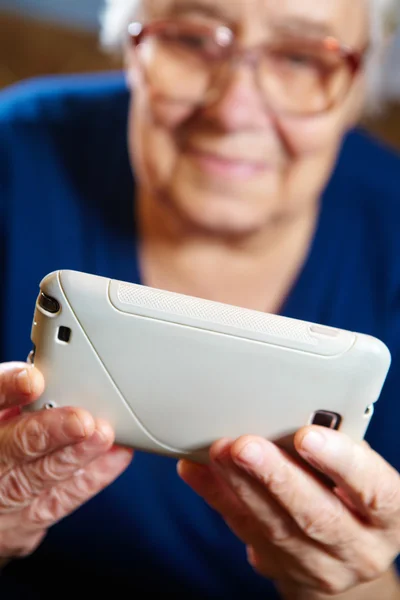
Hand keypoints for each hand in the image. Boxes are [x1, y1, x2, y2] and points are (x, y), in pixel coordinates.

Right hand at [0, 362, 132, 558]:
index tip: (33, 379)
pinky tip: (114, 456)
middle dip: (49, 433)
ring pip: (38, 479)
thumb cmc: (3, 443)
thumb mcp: (3, 415)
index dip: (7, 390)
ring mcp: (3, 501)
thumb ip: (15, 395)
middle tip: (82, 420)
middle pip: (11, 448)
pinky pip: (60, 501)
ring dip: (75, 457)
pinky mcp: (23, 526)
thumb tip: (49, 372)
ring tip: (102, 436)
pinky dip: (91, 477)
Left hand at [178, 426, 399, 595]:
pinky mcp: (280, 569)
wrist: (346, 555)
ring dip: (242, 486)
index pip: (374, 491)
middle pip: (316, 515)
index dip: (341, 462)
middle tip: (246, 446)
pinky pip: (243, 531)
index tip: (307, 436)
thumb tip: (287, 411)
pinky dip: (218, 497)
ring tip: (219, 450)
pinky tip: (198, 470)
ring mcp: (318, 566)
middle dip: (276, 477)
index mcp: (387, 515)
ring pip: (275, 528)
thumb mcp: (361, 473)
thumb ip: (336, 449)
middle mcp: (358, 547)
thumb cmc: (354, 496)